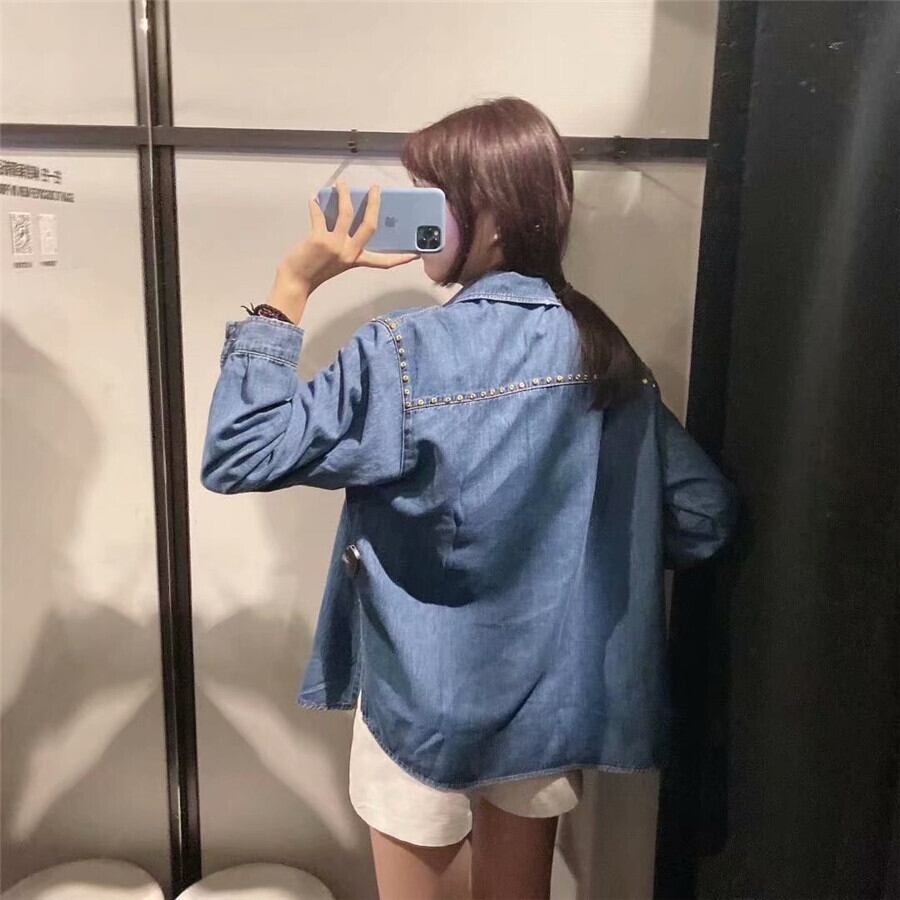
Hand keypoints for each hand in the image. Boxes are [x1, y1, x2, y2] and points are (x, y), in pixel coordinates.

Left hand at [278, 179, 420, 294]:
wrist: (296, 282)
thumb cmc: (315, 272)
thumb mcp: (337, 262)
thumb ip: (345, 246)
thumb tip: (346, 216)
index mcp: (356, 260)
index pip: (383, 261)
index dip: (401, 257)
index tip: (416, 254)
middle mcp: (350, 253)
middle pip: (370, 225)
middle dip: (374, 203)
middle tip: (375, 188)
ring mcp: (336, 246)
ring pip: (347, 213)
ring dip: (344, 194)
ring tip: (341, 183)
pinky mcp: (319, 239)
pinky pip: (320, 215)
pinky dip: (316, 205)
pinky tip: (313, 199)